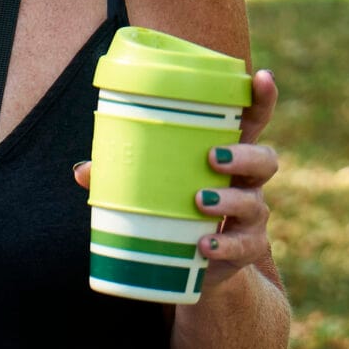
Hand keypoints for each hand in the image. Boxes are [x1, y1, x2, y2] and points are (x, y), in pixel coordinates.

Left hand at [73, 68, 280, 278]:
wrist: (196, 271)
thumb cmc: (174, 213)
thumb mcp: (153, 190)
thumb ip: (122, 177)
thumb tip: (82, 171)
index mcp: (228, 155)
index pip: (253, 122)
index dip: (263, 98)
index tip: (264, 76)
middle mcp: (247, 183)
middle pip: (265, 159)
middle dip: (244, 155)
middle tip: (211, 157)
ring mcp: (251, 216)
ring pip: (254, 202)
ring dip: (229, 200)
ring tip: (199, 199)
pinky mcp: (247, 249)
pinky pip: (244, 246)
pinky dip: (224, 245)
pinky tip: (204, 245)